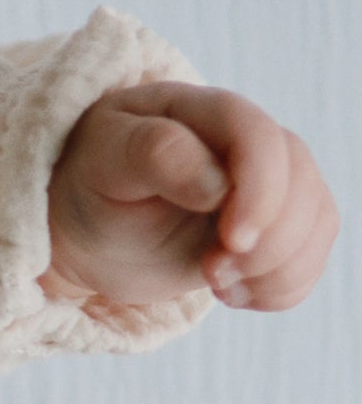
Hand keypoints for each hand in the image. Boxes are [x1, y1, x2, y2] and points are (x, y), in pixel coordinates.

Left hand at [41, 81, 337, 315]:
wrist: (86, 233)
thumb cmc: (88, 186)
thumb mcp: (102, 162)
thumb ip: (153, 154)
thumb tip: (217, 184)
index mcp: (202, 112)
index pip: (259, 136)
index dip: (260, 191)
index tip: (231, 242)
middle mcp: (247, 143)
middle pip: (300, 183)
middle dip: (268, 241)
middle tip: (211, 271)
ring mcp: (269, 186)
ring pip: (316, 223)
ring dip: (276, 269)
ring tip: (214, 280)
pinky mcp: (275, 228)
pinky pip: (309, 260)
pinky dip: (279, 288)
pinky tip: (230, 291)